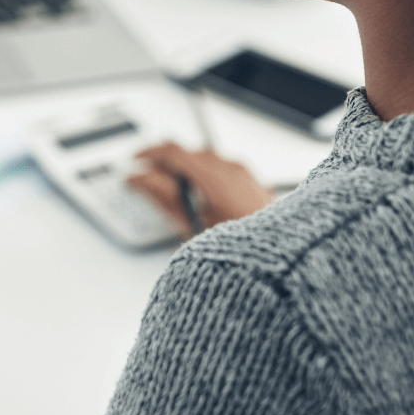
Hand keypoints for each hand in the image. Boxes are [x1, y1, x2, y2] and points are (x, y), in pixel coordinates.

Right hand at [127, 143, 274, 236]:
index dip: (148, 152)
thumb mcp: (189, 223)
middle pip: (190, 154)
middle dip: (166, 164)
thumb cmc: (240, 249)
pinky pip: (224, 171)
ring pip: (208, 162)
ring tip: (176, 194)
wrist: (278, 264)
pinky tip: (201, 198)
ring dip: (187, 171)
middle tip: (149, 179)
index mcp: (214, 175)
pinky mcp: (254, 185)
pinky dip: (206, 178)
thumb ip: (160, 195)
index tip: (135, 160)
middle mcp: (232, 169)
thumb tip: (139, 178)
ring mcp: (246, 176)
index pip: (172, 150)